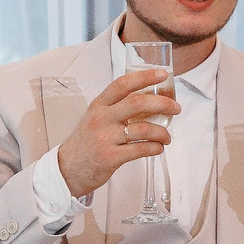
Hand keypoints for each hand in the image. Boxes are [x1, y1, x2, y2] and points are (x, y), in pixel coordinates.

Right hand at [54, 67, 180, 198]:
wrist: (67, 169)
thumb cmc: (85, 142)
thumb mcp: (95, 118)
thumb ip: (116, 108)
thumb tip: (150, 101)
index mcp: (98, 105)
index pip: (122, 84)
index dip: (144, 77)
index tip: (162, 74)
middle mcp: (101, 118)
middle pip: (137, 103)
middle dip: (163, 104)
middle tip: (176, 109)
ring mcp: (105, 138)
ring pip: (143, 129)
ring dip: (162, 132)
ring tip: (167, 137)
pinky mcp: (110, 157)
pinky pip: (140, 149)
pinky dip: (154, 148)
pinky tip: (158, 148)